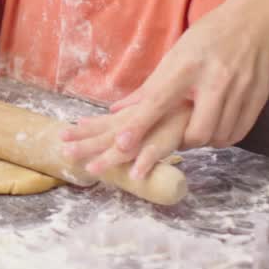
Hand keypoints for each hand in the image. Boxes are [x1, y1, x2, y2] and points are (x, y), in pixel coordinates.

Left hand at [62, 0, 268, 166]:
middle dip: (182, 143)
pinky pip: (238, 133)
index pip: (157, 101)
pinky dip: (223, 138)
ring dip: (202, 141)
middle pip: (197, 131)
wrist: (253, 21)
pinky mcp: (258, 97)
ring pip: (218, 136)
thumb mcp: (174, 55)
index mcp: (186, 66)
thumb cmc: (206, 37)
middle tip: (175, 138)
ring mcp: (240, 90)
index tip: (122, 145)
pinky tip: (215, 130)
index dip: (139, 125)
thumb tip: (118, 111)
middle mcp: (215, 79)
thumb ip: (150, 86)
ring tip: (194, 132)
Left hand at [62, 104, 188, 179]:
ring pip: (129, 146)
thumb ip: (131, 109)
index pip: (103, 124)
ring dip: (110, 158)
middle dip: (86, 144)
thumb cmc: (179, 100)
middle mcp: (140, 122)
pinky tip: (135, 175)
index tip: (61, 136)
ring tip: (91, 169)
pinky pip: (159, 150)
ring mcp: (155, 128)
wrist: (207, 93)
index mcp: (133, 116)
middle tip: (65, 153)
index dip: (82, 130)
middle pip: (108, 135)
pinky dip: (146, 162)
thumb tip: (112, 110)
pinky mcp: (174, 134)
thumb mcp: (151, 103)